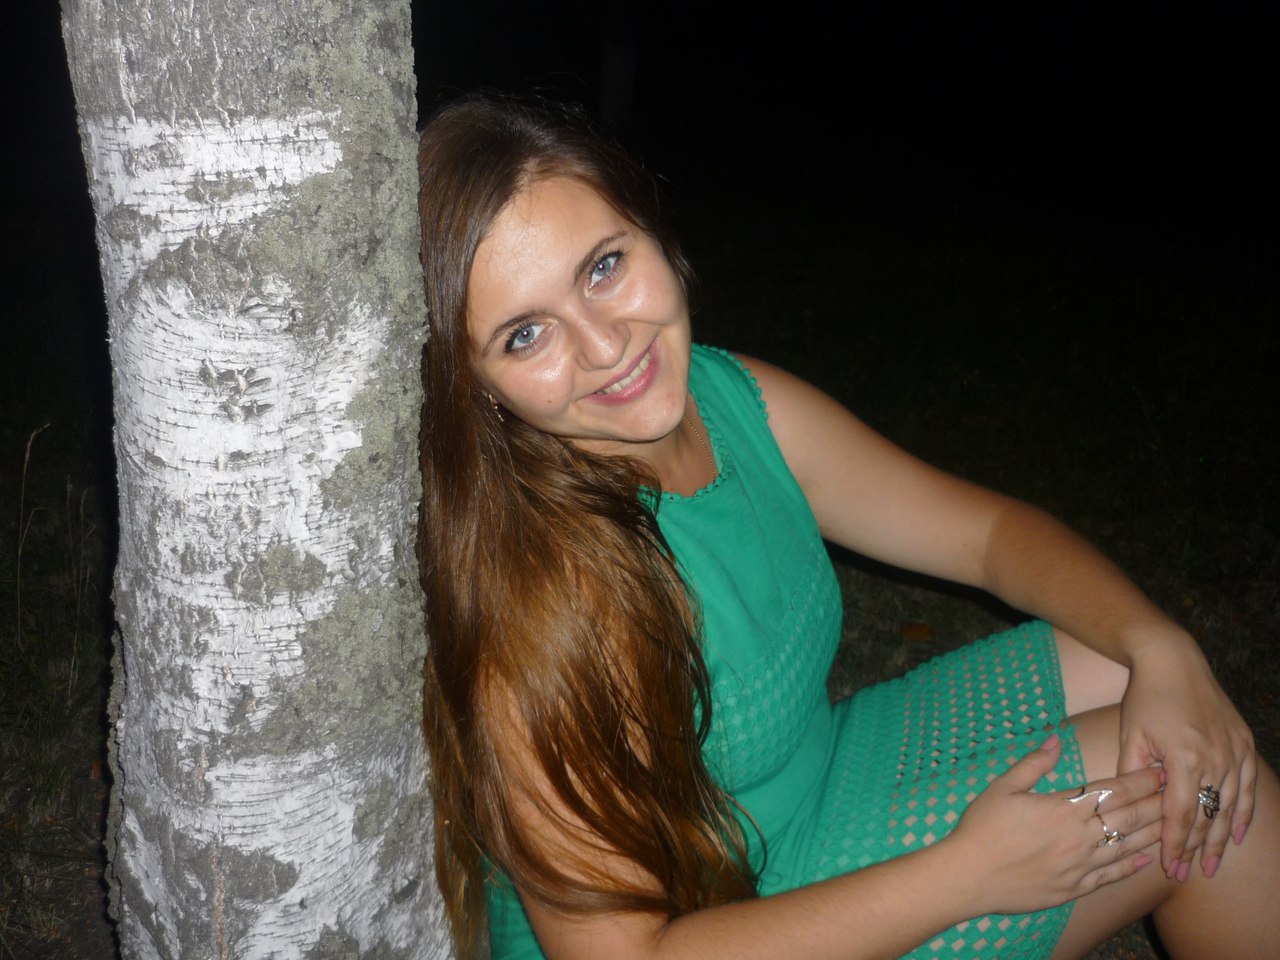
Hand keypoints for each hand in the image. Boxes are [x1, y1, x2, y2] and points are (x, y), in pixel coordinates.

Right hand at [945, 733, 1161, 916]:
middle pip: (1128, 818)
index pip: (1113, 791)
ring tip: (1173, 822)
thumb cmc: (981, 828)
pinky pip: (1110, 877)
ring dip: (1151, 834)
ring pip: (1126, 847)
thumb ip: (1033, 764)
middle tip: (1179, 792)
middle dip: (1155, 803)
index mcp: (1063, 809)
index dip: (1139, 780)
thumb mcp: (1002, 787)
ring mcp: (1079, 867)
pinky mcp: (1073, 890)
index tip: (1160, 770)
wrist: (968, 876)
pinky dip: (1130, 867)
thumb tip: (1056, 739)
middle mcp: (1079, 838)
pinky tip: (1144, 859)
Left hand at [1118, 637, 1256, 879]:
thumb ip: (1132, 775)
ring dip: (1222, 838)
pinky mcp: (1243, 742)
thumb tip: (1128, 810)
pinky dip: (1243, 812)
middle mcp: (1215, 757)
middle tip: (1189, 874)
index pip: (1180, 813)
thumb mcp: (1130, 736)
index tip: (1171, 868)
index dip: (1176, 844)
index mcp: (1184, 757)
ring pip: (1231, 806)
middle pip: (1208, 815)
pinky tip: (1237, 834)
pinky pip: (1248, 787)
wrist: (1173, 660)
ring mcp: (1233, 750)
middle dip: (1198, 848)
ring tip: (1212, 864)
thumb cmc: (1144, 698)